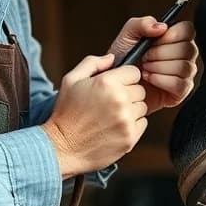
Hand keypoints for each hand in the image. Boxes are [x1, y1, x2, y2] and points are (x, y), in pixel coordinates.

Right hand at [43, 54, 147, 177]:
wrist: (62, 147)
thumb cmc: (66, 113)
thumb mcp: (71, 80)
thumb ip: (93, 63)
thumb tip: (112, 57)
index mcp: (107, 82)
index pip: (134, 72)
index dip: (124, 78)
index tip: (115, 86)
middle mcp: (120, 100)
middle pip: (140, 89)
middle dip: (127, 94)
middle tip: (109, 103)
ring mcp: (127, 120)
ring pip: (142, 107)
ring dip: (131, 110)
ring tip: (110, 116)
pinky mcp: (131, 137)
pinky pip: (143, 123)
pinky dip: (132, 125)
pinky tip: (114, 127)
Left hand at [108, 16, 198, 113]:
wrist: (118, 84)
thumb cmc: (124, 60)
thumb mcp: (127, 36)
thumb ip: (141, 24)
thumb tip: (161, 26)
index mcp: (175, 38)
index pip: (188, 30)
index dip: (172, 35)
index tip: (155, 41)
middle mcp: (184, 54)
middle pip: (187, 49)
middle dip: (160, 53)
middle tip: (145, 57)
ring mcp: (185, 73)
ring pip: (184, 67)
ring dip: (159, 67)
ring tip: (145, 68)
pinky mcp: (181, 90)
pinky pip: (180, 84)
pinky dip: (161, 81)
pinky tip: (150, 78)